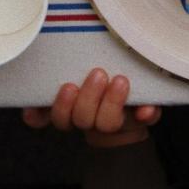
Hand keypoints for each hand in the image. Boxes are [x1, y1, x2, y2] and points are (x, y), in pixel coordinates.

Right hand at [22, 69, 161, 147]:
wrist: (134, 94)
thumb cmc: (98, 73)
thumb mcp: (79, 65)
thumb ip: (62, 64)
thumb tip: (40, 79)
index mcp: (71, 107)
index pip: (51, 116)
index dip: (42, 114)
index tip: (59, 91)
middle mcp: (90, 118)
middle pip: (80, 119)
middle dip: (87, 99)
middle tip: (97, 74)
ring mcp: (115, 121)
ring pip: (106, 124)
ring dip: (112, 103)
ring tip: (119, 80)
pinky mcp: (141, 120)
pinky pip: (143, 121)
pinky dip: (146, 114)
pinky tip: (147, 109)